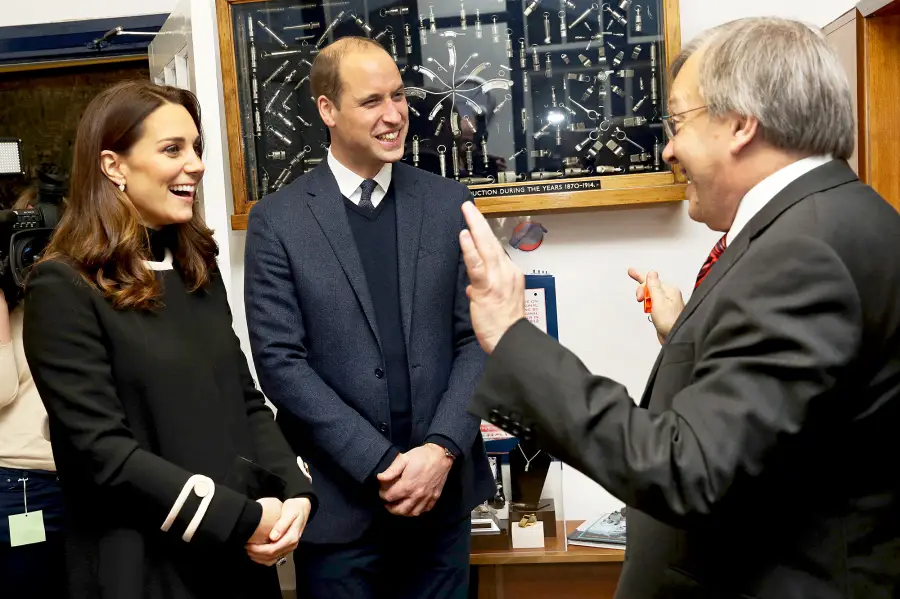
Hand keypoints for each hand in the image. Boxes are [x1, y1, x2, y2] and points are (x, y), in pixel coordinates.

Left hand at [245, 497, 310, 565]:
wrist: (302, 508)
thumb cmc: (295, 509)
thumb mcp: (290, 513)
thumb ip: (282, 525)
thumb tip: (273, 537)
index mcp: (292, 538)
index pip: (273, 549)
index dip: (259, 549)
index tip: (249, 544)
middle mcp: (291, 545)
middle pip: (271, 556)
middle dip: (256, 553)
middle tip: (246, 546)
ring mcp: (288, 548)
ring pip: (272, 560)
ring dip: (258, 557)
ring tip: (249, 549)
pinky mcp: (285, 548)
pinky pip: (273, 558)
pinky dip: (263, 558)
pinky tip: (256, 552)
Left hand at [377, 444, 452, 516]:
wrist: (441, 455)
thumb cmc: (421, 456)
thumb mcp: (404, 459)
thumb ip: (391, 470)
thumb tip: (380, 478)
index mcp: (407, 486)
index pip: (389, 497)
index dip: (382, 494)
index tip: (382, 490)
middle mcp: (416, 495)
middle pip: (399, 510)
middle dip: (390, 508)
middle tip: (387, 503)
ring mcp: (426, 498)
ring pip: (412, 513)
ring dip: (403, 512)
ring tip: (398, 506)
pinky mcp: (434, 498)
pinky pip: (424, 510)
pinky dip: (417, 510)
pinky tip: (413, 505)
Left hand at [459, 201, 525, 353]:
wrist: (510, 340)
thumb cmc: (504, 326)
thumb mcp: (497, 303)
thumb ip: (484, 290)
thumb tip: (473, 286)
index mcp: (511, 275)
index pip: (495, 250)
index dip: (484, 235)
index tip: (476, 223)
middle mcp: (507, 273)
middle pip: (492, 242)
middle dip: (480, 223)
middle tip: (469, 207)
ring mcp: (498, 279)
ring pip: (486, 247)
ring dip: (475, 227)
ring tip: (467, 212)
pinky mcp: (488, 288)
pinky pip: (477, 265)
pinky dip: (470, 249)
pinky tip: (465, 236)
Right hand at [627, 268, 684, 343]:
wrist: (676, 338)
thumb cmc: (671, 323)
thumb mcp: (659, 302)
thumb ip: (654, 287)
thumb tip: (651, 273)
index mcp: (670, 291)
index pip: (652, 280)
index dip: (640, 277)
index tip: (631, 271)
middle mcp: (669, 295)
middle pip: (650, 287)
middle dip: (643, 292)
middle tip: (639, 299)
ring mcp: (667, 303)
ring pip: (650, 296)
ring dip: (646, 301)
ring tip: (648, 309)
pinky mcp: (664, 311)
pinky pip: (653, 303)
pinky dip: (648, 306)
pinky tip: (649, 311)